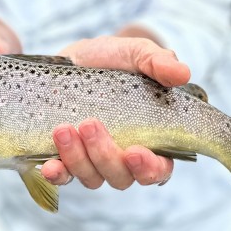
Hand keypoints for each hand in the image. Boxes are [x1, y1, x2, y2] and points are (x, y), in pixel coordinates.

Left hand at [41, 32, 190, 191]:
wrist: (75, 57)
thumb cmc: (114, 58)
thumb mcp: (137, 53)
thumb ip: (159, 62)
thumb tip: (182, 73)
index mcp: (151, 139)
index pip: (158, 169)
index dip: (150, 168)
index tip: (135, 153)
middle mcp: (124, 157)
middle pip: (121, 177)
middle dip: (105, 155)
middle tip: (89, 124)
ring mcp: (93, 161)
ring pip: (91, 177)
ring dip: (77, 158)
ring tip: (63, 129)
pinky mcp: (66, 157)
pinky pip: (63, 177)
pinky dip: (57, 174)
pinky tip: (48, 166)